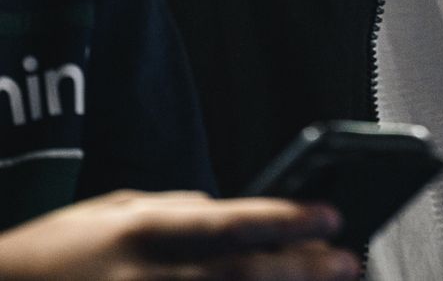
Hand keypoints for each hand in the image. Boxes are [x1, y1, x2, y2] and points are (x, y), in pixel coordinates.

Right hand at [0, 189, 360, 279]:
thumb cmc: (52, 255)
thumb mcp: (108, 212)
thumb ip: (171, 210)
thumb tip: (223, 208)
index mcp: (142, 231)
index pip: (229, 222)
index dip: (285, 219)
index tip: (330, 215)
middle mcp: (148, 278)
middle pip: (242, 275)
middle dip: (303, 268)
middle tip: (350, 259)